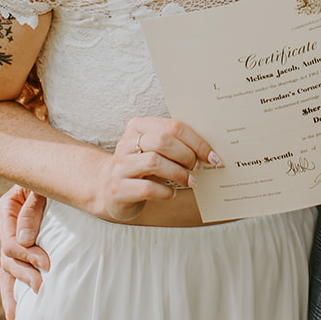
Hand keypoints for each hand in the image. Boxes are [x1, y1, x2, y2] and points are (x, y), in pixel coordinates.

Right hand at [0, 185, 48, 319]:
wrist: (64, 174)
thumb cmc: (55, 178)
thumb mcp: (41, 187)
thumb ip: (32, 210)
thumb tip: (24, 241)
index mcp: (7, 209)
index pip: (10, 242)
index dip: (27, 255)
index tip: (47, 264)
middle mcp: (7, 226)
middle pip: (8, 259)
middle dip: (25, 273)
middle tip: (43, 284)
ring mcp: (13, 239)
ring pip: (7, 270)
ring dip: (17, 287)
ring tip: (29, 303)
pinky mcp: (22, 250)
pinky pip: (11, 273)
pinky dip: (11, 293)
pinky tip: (14, 313)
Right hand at [96, 117, 221, 222]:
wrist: (108, 189)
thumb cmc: (141, 168)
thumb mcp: (153, 150)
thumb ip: (174, 144)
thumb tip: (209, 150)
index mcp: (138, 126)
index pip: (172, 126)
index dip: (197, 141)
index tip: (212, 156)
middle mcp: (126, 143)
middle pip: (163, 141)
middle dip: (186, 155)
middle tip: (197, 167)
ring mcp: (120, 166)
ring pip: (154, 162)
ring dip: (179, 173)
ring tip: (190, 181)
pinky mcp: (118, 188)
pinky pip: (147, 188)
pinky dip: (166, 192)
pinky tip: (172, 193)